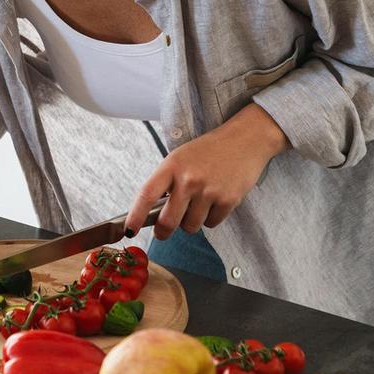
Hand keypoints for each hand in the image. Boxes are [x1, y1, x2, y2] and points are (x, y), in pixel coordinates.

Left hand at [126, 103, 288, 240]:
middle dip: (163, 232)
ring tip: (196, 206)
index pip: (146, 195)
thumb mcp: (180, 158)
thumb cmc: (208, 150)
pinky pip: (211, 224)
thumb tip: (153, 212)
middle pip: (168, 221)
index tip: (129, 230)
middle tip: (163, 232)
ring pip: (190, 226)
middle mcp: (189, 179)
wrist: (245, 140)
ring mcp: (209, 191)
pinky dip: (210, 219)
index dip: (135, 216)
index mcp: (172, 166)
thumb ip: (167, 182)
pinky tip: (213, 202)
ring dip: (190, 223)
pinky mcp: (228, 200)